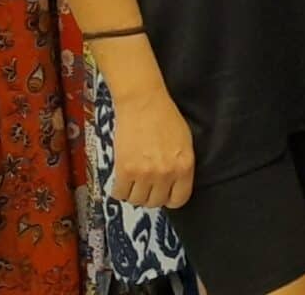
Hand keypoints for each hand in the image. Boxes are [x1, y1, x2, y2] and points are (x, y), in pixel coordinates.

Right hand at [108, 85, 195, 208]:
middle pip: (156, 202)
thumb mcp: (185, 143)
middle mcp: (167, 173)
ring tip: (133, 182)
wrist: (143, 102)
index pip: (179, 199)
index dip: (169, 198)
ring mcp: (146, 173)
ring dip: (134, 194)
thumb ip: (180, 166)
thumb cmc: (165, 118)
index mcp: (185, 167)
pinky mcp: (125, 170)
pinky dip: (119, 191)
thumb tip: (172, 185)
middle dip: (149, 196)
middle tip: (145, 185)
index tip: (162, 193)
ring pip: (137, 201)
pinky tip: (122, 181)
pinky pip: (120, 194)